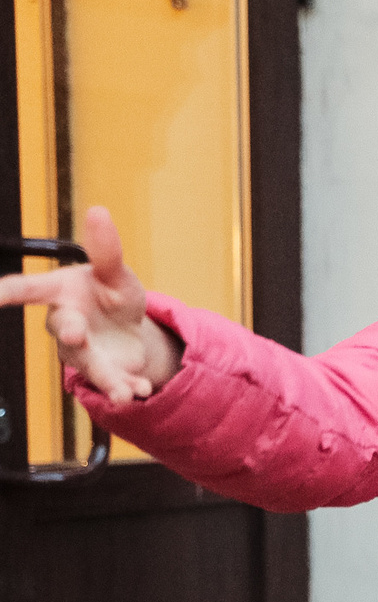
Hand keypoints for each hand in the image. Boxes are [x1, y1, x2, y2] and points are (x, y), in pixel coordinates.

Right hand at [0, 207, 180, 403]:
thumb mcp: (116, 273)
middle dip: (69, 333)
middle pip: (62, 328)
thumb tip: (98, 210)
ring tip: (124, 391)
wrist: (130, 328)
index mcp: (60, 292)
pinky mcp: (102, 371)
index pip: (28, 289)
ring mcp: (81, 351)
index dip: (7, 291)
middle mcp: (65, 323)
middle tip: (76, 336)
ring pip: (87, 363)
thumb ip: (106, 250)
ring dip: (106, 377)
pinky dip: (128, 385)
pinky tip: (141, 389)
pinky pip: (112, 380)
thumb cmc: (111, 294)